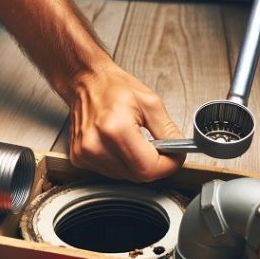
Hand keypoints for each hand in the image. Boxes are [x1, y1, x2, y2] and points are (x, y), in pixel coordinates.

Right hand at [67, 63, 185, 180]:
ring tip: (135, 140)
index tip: (174, 157)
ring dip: (137, 164)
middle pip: (139, 175)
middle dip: (154, 163)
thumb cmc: (113, 87)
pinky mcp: (79, 158)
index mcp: (115, 129)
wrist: (86, 82)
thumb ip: (168, 130)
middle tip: (157, 145)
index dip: (168, 165)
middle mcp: (97, 145)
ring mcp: (85, 154)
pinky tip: (120, 145)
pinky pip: (111, 172)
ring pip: (126, 176)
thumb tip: (180, 150)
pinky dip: (122, 163)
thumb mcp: (150, 103)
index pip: (149, 168)